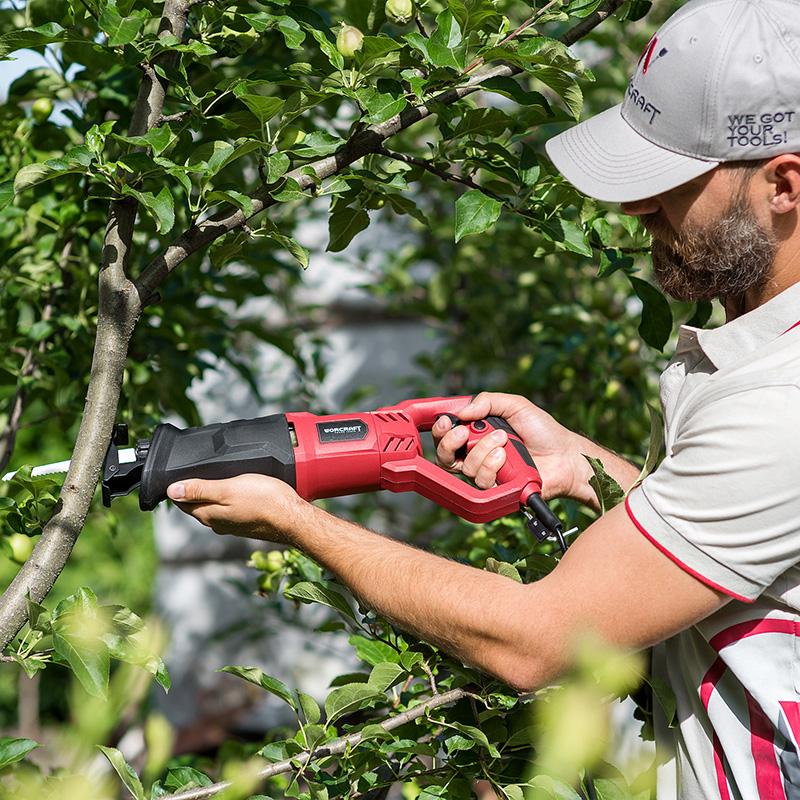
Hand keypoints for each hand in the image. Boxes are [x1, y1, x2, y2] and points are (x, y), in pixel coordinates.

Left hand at [166, 474, 309, 542]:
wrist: (293, 518)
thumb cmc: (264, 500)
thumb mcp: (228, 489)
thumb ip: (200, 489)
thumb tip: (172, 491)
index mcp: (208, 515)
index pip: (182, 501)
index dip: (179, 486)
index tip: (183, 471)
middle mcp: (217, 524)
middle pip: (197, 505)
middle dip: (195, 489)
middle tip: (200, 470)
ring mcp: (232, 525)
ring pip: (214, 507)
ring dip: (213, 494)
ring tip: (220, 478)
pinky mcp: (246, 524)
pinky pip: (230, 510)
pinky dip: (229, 500)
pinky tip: (238, 490)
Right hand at [432, 392, 591, 502]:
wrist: (565, 455)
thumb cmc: (543, 430)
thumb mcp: (516, 405)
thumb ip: (487, 401)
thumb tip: (461, 411)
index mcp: (478, 435)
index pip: (446, 436)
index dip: (440, 431)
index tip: (445, 422)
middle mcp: (477, 455)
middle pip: (445, 457)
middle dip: (450, 442)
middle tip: (464, 433)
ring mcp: (486, 474)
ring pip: (465, 468)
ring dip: (482, 450)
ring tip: (503, 440)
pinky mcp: (497, 490)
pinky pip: (481, 482)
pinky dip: (492, 466)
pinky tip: (506, 458)